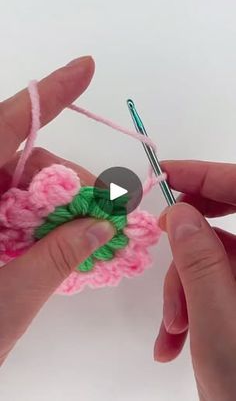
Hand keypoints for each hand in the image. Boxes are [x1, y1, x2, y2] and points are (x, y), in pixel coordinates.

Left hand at [0, 56, 113, 364]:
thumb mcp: (7, 301)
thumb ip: (57, 257)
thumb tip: (102, 224)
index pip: (2, 128)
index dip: (46, 96)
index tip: (85, 68)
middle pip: (22, 163)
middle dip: (71, 183)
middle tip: (107, 215)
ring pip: (22, 187)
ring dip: (62, 206)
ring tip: (93, 232)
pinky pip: (16, 209)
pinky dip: (45, 220)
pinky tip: (67, 237)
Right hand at [154, 160, 235, 400]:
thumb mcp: (217, 324)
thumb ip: (199, 263)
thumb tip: (178, 214)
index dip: (206, 174)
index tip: (165, 173)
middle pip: (226, 225)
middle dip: (187, 237)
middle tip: (159, 237)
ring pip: (212, 260)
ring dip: (182, 287)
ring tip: (173, 327)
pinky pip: (213, 283)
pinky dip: (189, 303)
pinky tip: (176, 338)